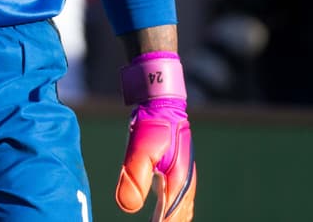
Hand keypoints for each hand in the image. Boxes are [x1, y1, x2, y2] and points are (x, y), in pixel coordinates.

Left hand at [115, 52, 195, 220]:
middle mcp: (185, 183)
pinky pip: (178, 201)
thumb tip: (127, 208)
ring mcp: (183, 178)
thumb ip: (134, 178)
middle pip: (180, 216)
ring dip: (172, 219)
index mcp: (179, 183)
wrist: (161, 101)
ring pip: (181, 210)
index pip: (172, 218)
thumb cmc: (152, 124)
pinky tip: (161, 216)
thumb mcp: (139, 150)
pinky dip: (172, 212)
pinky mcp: (178, 172)